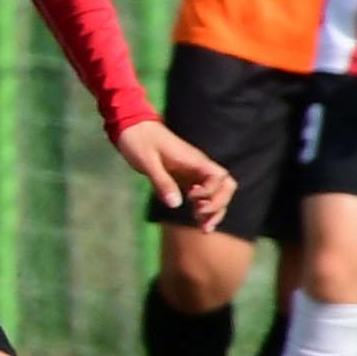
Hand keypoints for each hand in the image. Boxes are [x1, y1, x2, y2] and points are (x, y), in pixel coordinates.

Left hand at [116, 119, 234, 228]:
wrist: (130, 127)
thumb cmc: (138, 140)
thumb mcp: (146, 161)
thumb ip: (161, 181)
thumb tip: (176, 204)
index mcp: (194, 160)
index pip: (219, 178)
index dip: (210, 192)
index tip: (191, 198)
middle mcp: (198, 167)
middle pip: (225, 187)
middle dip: (219, 205)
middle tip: (201, 218)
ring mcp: (192, 172)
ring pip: (216, 193)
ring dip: (213, 211)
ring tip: (204, 229)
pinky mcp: (183, 178)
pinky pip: (201, 195)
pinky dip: (202, 208)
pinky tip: (197, 221)